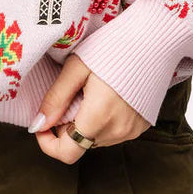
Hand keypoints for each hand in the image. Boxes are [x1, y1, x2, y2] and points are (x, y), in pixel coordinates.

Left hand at [29, 53, 150, 163]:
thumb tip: (38, 123)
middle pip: (80, 143)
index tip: (43, 124)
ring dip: (86, 123)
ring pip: (95, 138)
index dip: (47, 143)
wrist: (154, 40)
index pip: (67, 153)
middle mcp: (117, 131)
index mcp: (98, 117)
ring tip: (91, 93)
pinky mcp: (141, 126)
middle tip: (71, 96)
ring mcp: (131, 131)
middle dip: (67, 127)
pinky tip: (108, 96)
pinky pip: (113, 132)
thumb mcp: (76, 67)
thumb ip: (56, 98)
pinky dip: (104, 121)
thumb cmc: (113, 47)